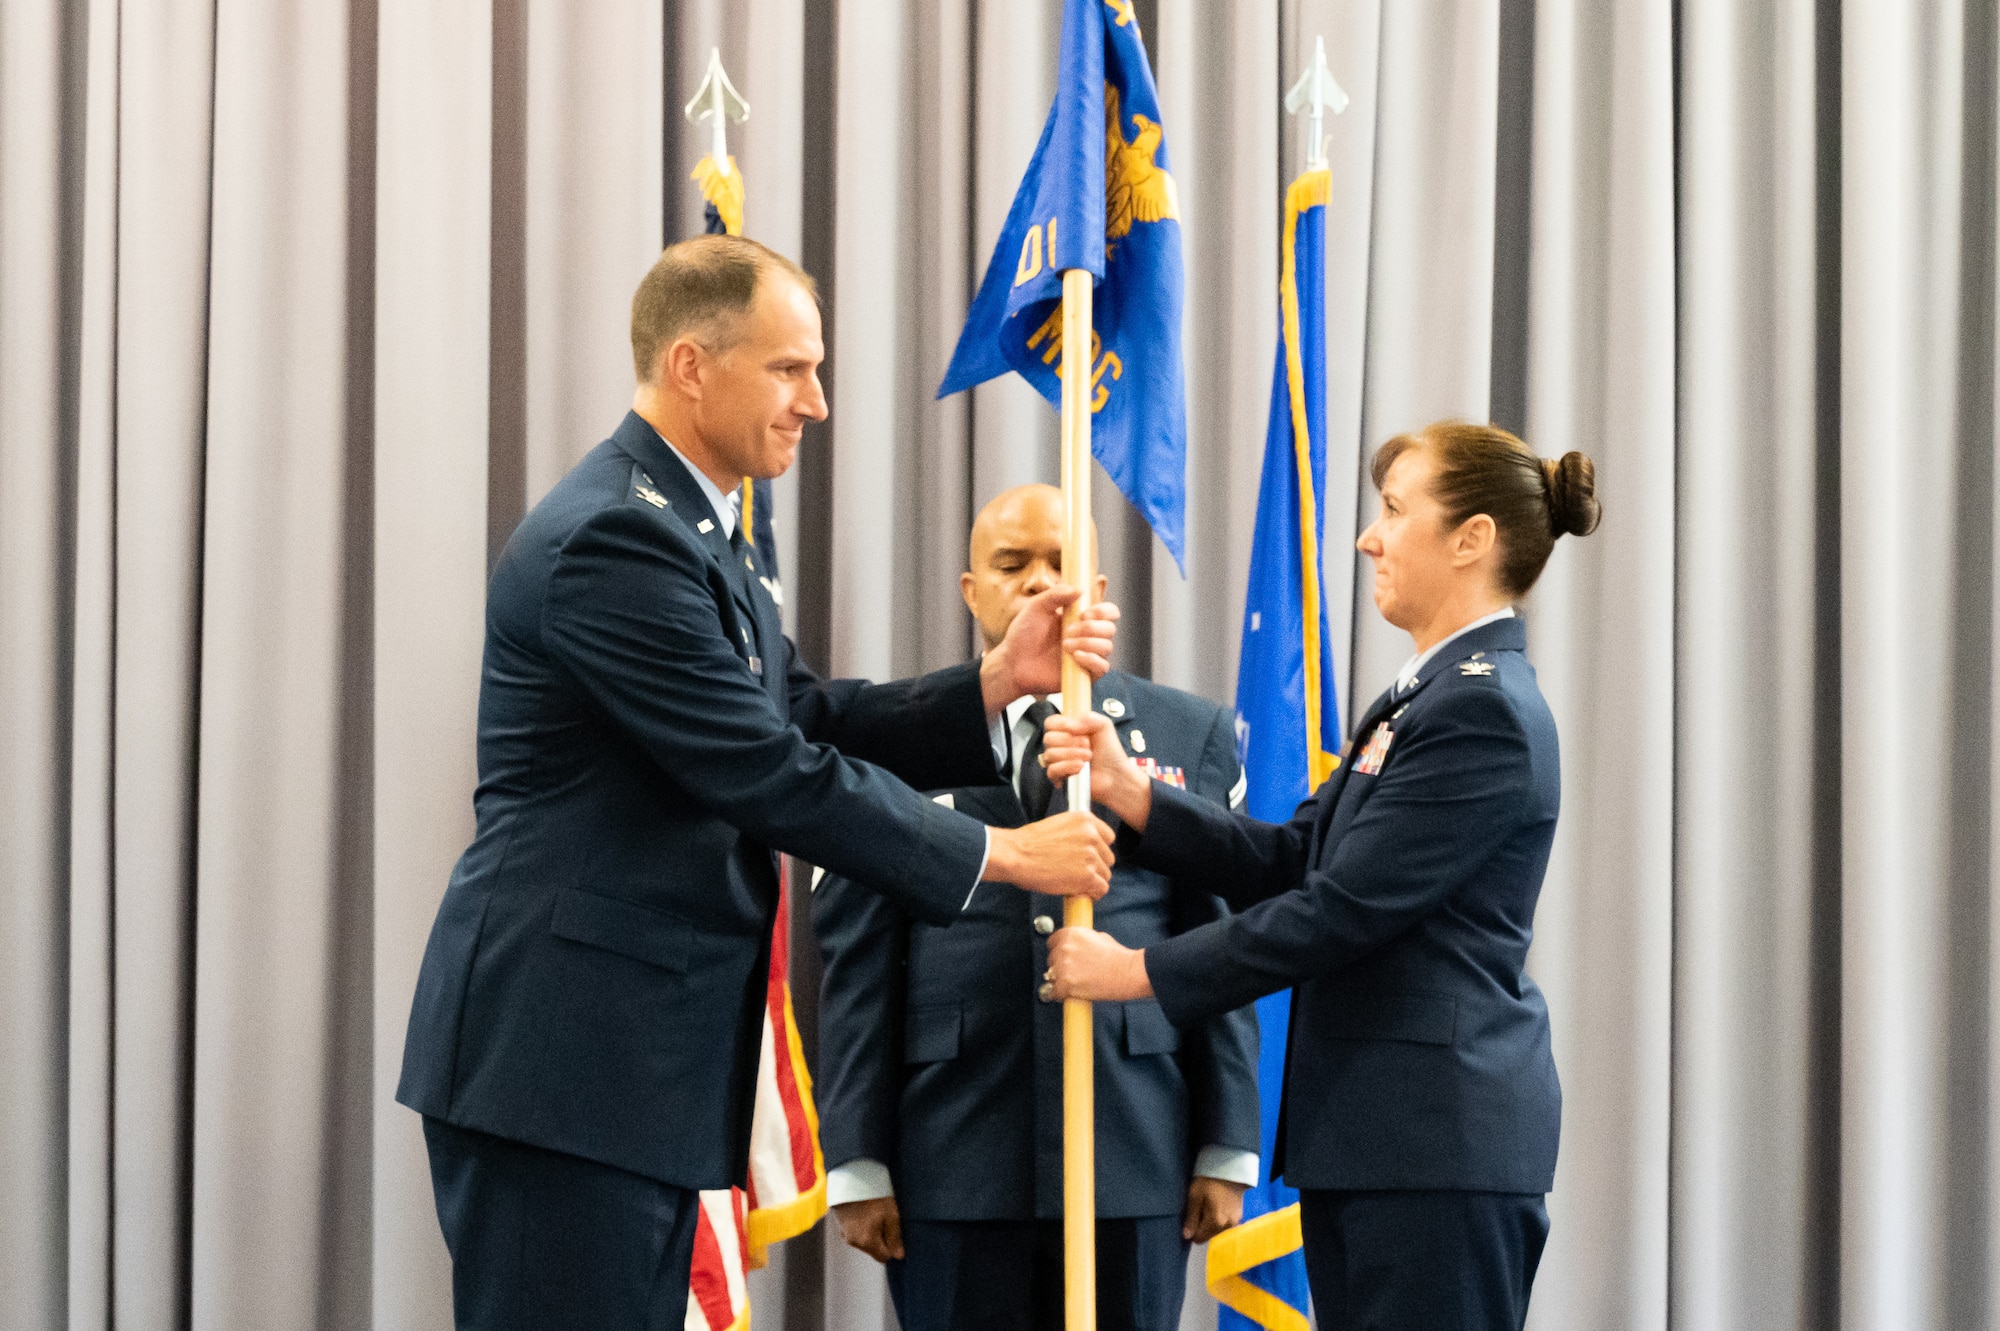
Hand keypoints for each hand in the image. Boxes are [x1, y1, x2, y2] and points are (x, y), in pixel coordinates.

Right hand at [833, 1197, 903, 1262]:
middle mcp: (854, 1243)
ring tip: (874, 1214)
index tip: (894, 1231)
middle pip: (873, 1251)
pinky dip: (862, 1228)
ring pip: (864, 1242)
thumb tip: (898, 1256)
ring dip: (871, 1234)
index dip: (892, 1247)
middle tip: (885, 1220)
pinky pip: (855, 1234)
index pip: (884, 1257)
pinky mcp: (840, 1226)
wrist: (851, 1179)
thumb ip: (895, 1238)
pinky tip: (864, 1213)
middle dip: (881, 1240)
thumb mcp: (891, 1215)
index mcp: (867, 1242)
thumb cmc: (874, 1197)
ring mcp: (845, 1235)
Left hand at [980, 587, 1121, 712]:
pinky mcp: (1085, 674)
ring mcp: (1088, 655)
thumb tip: (1080, 589)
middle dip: (1092, 627)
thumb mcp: (1036, 608)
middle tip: (1069, 630)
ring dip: (1088, 643)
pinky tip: (1075, 656)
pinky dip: (1092, 660)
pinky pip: (1102, 667)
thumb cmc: (1024, 635)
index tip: (1085, 613)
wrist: (1013, 663)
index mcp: (1081, 618)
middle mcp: (1088, 636)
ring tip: (1065, 645)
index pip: (1108, 611)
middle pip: (1110, 628)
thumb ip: (1056, 594)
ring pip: (1107, 646)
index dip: (1104, 610)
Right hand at [984, 812, 1113, 898]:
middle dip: (1095, 867)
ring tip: (1073, 882)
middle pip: (1108, 858)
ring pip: (1105, 875)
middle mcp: (1092, 836)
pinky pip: (1101, 889)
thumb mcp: (1058, 825)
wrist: (1015, 855)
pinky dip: (1091, 894)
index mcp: (1085, 820)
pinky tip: (1077, 892)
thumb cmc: (1029, 843)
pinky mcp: (1088, 876)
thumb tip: (1088, 849)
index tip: (1088, 857)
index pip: (1108, 837)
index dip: (1098, 850)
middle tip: (1077, 872)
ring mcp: (1091, 856)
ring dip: (1092, 881)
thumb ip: (1077, 834)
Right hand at [1041, 711, 1151, 829]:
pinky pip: (1052, 770)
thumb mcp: (1103, 726)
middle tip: (1088, 745)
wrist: (1115, 774)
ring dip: (1071, 754)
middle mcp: (1059, 746)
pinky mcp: (1059, 778)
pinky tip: (1080, 767)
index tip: (1074, 729)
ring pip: (1050, 754)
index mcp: (1066, 731)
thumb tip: (1069, 726)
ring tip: (1088, 757)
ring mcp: (1057, 762)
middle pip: (1048, 738)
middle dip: (1070, 741)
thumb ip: (1088, 718)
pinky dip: (1067, 767)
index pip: (1050, 723)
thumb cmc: (1109, 752)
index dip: (1060, 724)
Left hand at [1046, 926, 1150, 999]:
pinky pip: (1055, 992)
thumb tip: (1076, 946)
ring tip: (1073, 983)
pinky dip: (1061, 994)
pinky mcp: (1066, 984)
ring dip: (1060, 980)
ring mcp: (1064, 966)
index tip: (1061, 956)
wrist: (1127, 972)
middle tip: (1072, 971)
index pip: (1052, 941)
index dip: (1057, 950)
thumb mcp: (1099, 937)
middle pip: (1051, 959)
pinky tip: (1070, 994)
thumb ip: (1082, 940)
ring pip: (1051, 976)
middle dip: (1059, 965)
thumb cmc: (1118, 957)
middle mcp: (1065, 948)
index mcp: (1072, 934)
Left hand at [1182, 1177, 1246, 1243]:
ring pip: (1216, 1231)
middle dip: (1202, 1226)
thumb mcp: (1195, 1196)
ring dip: (1211, 1223)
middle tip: (1200, 1208)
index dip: (1192, 1230)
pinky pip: (1225, 1225)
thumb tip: (1186, 1236)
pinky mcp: (1239, 1216)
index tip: (1191, 1216)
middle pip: (1208, 1236)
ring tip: (1209, 1205)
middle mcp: (1227, 1226)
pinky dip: (1219, 1219)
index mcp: (1216, 1222)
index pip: (1199, 1239)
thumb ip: (1191, 1218)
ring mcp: (1235, 1221)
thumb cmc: (1209, 1180)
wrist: (1230, 1168)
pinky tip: (1218, 1205)